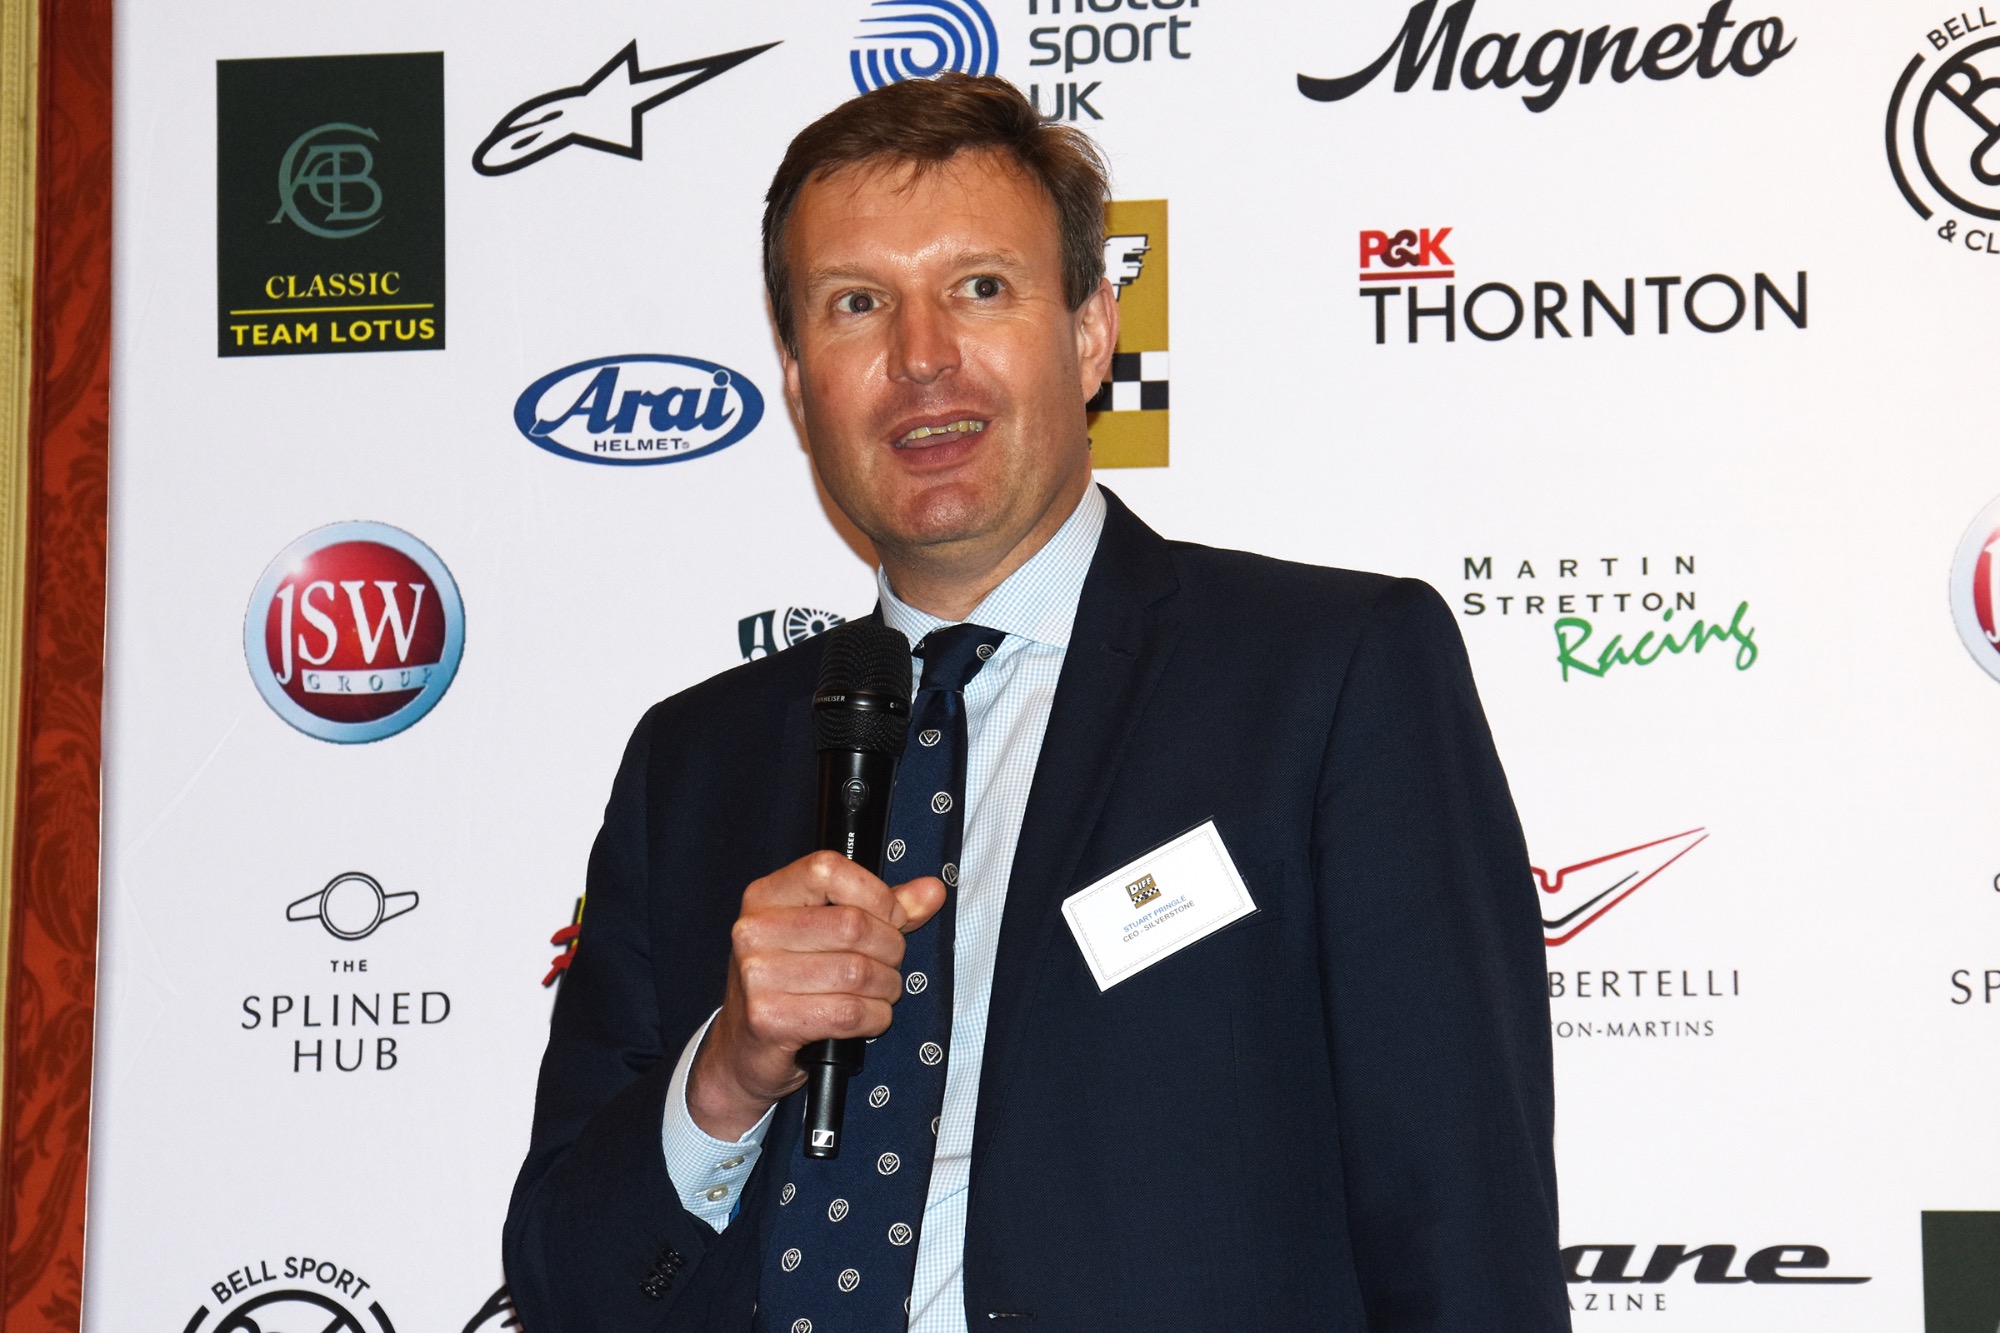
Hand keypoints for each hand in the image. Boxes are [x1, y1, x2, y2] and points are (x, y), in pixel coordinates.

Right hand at [687, 850, 946, 1140]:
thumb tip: (931, 891)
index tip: (891, 920)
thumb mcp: (828, 935)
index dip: (876, 895)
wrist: (743, 1051)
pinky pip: (848, 1012)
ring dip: (886, 988)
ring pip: (857, 972)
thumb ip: (883, 908)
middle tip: (889, 966)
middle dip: (890, 950)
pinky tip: (867, 1018)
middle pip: (854, 925)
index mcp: (766, 896)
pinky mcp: (768, 1019)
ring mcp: (756, 976)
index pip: (830, 870)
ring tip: (879, 993)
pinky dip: (874, 1017)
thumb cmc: (790, 985)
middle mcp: (753, 930)